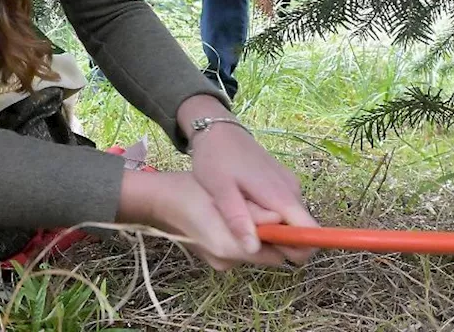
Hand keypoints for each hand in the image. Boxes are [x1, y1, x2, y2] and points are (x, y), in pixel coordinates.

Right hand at [116, 170, 288, 270]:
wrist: (156, 199)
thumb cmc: (189, 191)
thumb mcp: (224, 195)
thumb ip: (255, 213)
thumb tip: (282, 220)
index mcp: (229, 248)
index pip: (277, 254)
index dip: (291, 240)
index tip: (297, 222)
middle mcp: (227, 262)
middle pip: (268, 251)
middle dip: (273, 231)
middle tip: (264, 204)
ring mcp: (220, 262)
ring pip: (256, 247)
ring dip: (259, 230)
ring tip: (247, 203)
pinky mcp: (216, 255)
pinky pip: (241, 245)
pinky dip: (245, 231)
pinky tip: (233, 212)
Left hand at [189, 122, 318, 264]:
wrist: (218, 129)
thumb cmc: (216, 158)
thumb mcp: (220, 191)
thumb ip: (238, 219)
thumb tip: (254, 250)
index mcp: (281, 195)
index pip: (311, 230)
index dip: (301, 248)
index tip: (276, 254)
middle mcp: (292, 190)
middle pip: (301, 229)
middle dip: (280, 240)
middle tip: (247, 235)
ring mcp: (289, 184)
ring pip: (291, 219)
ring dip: (272, 228)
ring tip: (242, 219)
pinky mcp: (283, 182)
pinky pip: (285, 208)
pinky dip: (270, 215)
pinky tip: (246, 208)